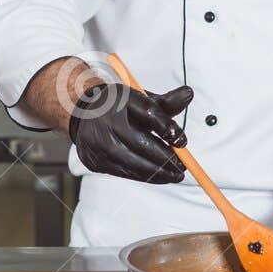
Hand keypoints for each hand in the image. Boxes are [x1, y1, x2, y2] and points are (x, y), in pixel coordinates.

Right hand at [69, 82, 192, 183]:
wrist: (83, 114)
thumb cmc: (120, 107)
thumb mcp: (142, 100)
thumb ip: (166, 102)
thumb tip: (189, 94)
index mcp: (120, 99)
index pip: (148, 113)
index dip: (167, 128)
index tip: (183, 142)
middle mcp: (106, 121)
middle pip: (141, 143)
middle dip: (165, 158)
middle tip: (182, 168)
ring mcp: (97, 143)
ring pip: (132, 162)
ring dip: (156, 172)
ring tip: (174, 176)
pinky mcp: (94, 160)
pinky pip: (123, 172)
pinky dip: (142, 176)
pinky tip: (157, 176)